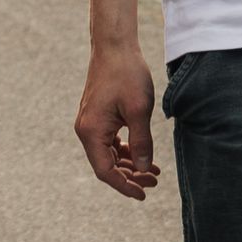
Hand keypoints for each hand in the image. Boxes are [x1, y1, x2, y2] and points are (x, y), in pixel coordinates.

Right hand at [75, 41, 159, 198]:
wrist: (115, 47)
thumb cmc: (127, 74)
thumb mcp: (140, 111)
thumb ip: (142, 143)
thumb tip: (144, 170)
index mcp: (91, 131)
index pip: (105, 171)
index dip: (124, 186)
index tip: (144, 194)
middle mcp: (86, 130)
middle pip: (106, 165)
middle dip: (130, 176)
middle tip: (155, 181)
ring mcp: (90, 123)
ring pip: (109, 155)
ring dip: (129, 164)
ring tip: (153, 171)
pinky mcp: (97, 117)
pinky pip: (109, 142)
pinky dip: (126, 150)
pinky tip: (142, 154)